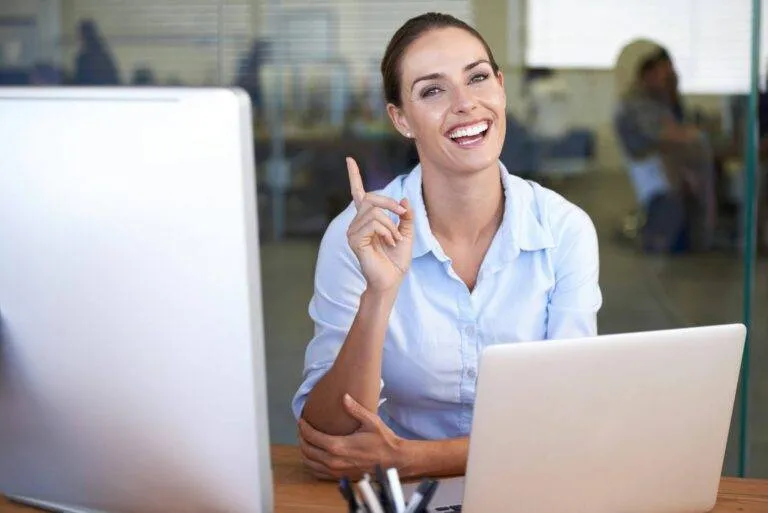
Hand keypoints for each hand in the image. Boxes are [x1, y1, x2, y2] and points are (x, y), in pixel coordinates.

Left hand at [298, 393, 405, 479]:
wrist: (395, 460)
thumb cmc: (383, 440)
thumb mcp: (371, 421)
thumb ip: (355, 409)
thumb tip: (344, 396)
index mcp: (339, 446)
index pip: (312, 437)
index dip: (304, 428)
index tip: (301, 420)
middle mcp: (334, 461)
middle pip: (307, 450)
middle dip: (302, 438)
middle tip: (302, 429)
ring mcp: (336, 471)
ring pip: (310, 463)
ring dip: (305, 451)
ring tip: (306, 441)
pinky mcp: (340, 477)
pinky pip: (318, 473)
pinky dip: (311, 464)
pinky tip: (314, 456)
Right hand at [346, 157, 413, 291]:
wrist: (391, 280)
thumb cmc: (397, 260)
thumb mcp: (407, 233)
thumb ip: (405, 216)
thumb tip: (403, 200)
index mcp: (368, 220)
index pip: (358, 194)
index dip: (354, 176)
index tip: (349, 160)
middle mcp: (357, 223)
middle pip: (371, 198)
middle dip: (390, 202)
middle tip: (402, 214)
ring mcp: (353, 231)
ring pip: (374, 211)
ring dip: (390, 223)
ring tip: (394, 239)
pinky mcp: (354, 239)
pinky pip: (372, 223)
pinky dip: (386, 230)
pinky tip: (388, 242)